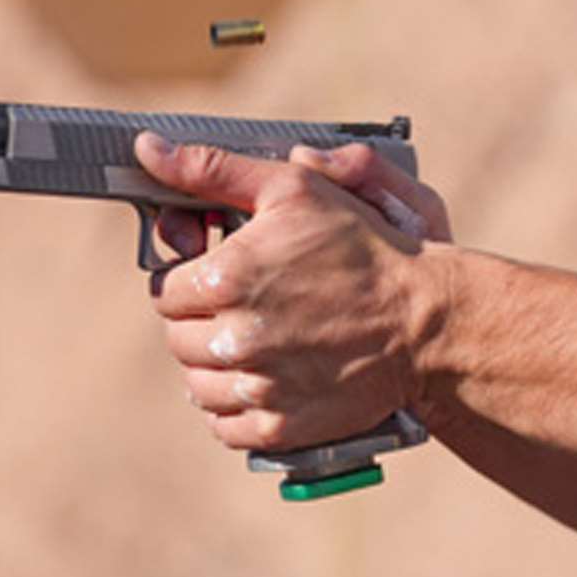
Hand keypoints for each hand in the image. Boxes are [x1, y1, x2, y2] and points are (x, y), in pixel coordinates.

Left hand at [136, 133, 450, 451]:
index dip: (193, 280)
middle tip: (247, 308)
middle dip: (203, 321)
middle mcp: (236, 337)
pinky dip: (237, 410)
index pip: (166, 290)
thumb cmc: (366, 248)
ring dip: (217, 367)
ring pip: (197, 385)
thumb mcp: (294, 188)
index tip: (225, 278)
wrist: (427, 322)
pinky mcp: (280, 427)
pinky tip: (267, 382)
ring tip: (258, 345)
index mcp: (227, 278)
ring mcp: (259, 387)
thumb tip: (149, 149)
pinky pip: (225, 427)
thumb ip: (212, 170)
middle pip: (178, 338)